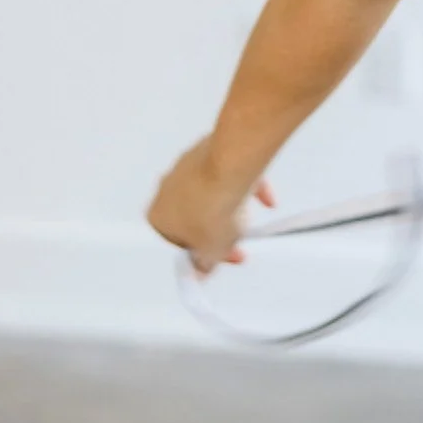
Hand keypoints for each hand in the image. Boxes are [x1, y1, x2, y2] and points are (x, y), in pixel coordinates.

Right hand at [145, 138, 275, 276]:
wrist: (230, 168)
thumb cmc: (213, 207)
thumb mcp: (211, 252)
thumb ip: (205, 264)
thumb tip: (202, 270)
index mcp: (158, 216)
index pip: (177, 242)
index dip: (201, 253)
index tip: (217, 257)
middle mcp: (166, 189)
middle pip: (194, 216)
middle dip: (217, 229)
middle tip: (236, 238)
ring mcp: (186, 168)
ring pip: (210, 194)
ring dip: (229, 207)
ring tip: (246, 216)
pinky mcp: (209, 152)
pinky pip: (228, 174)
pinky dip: (245, 187)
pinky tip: (264, 198)